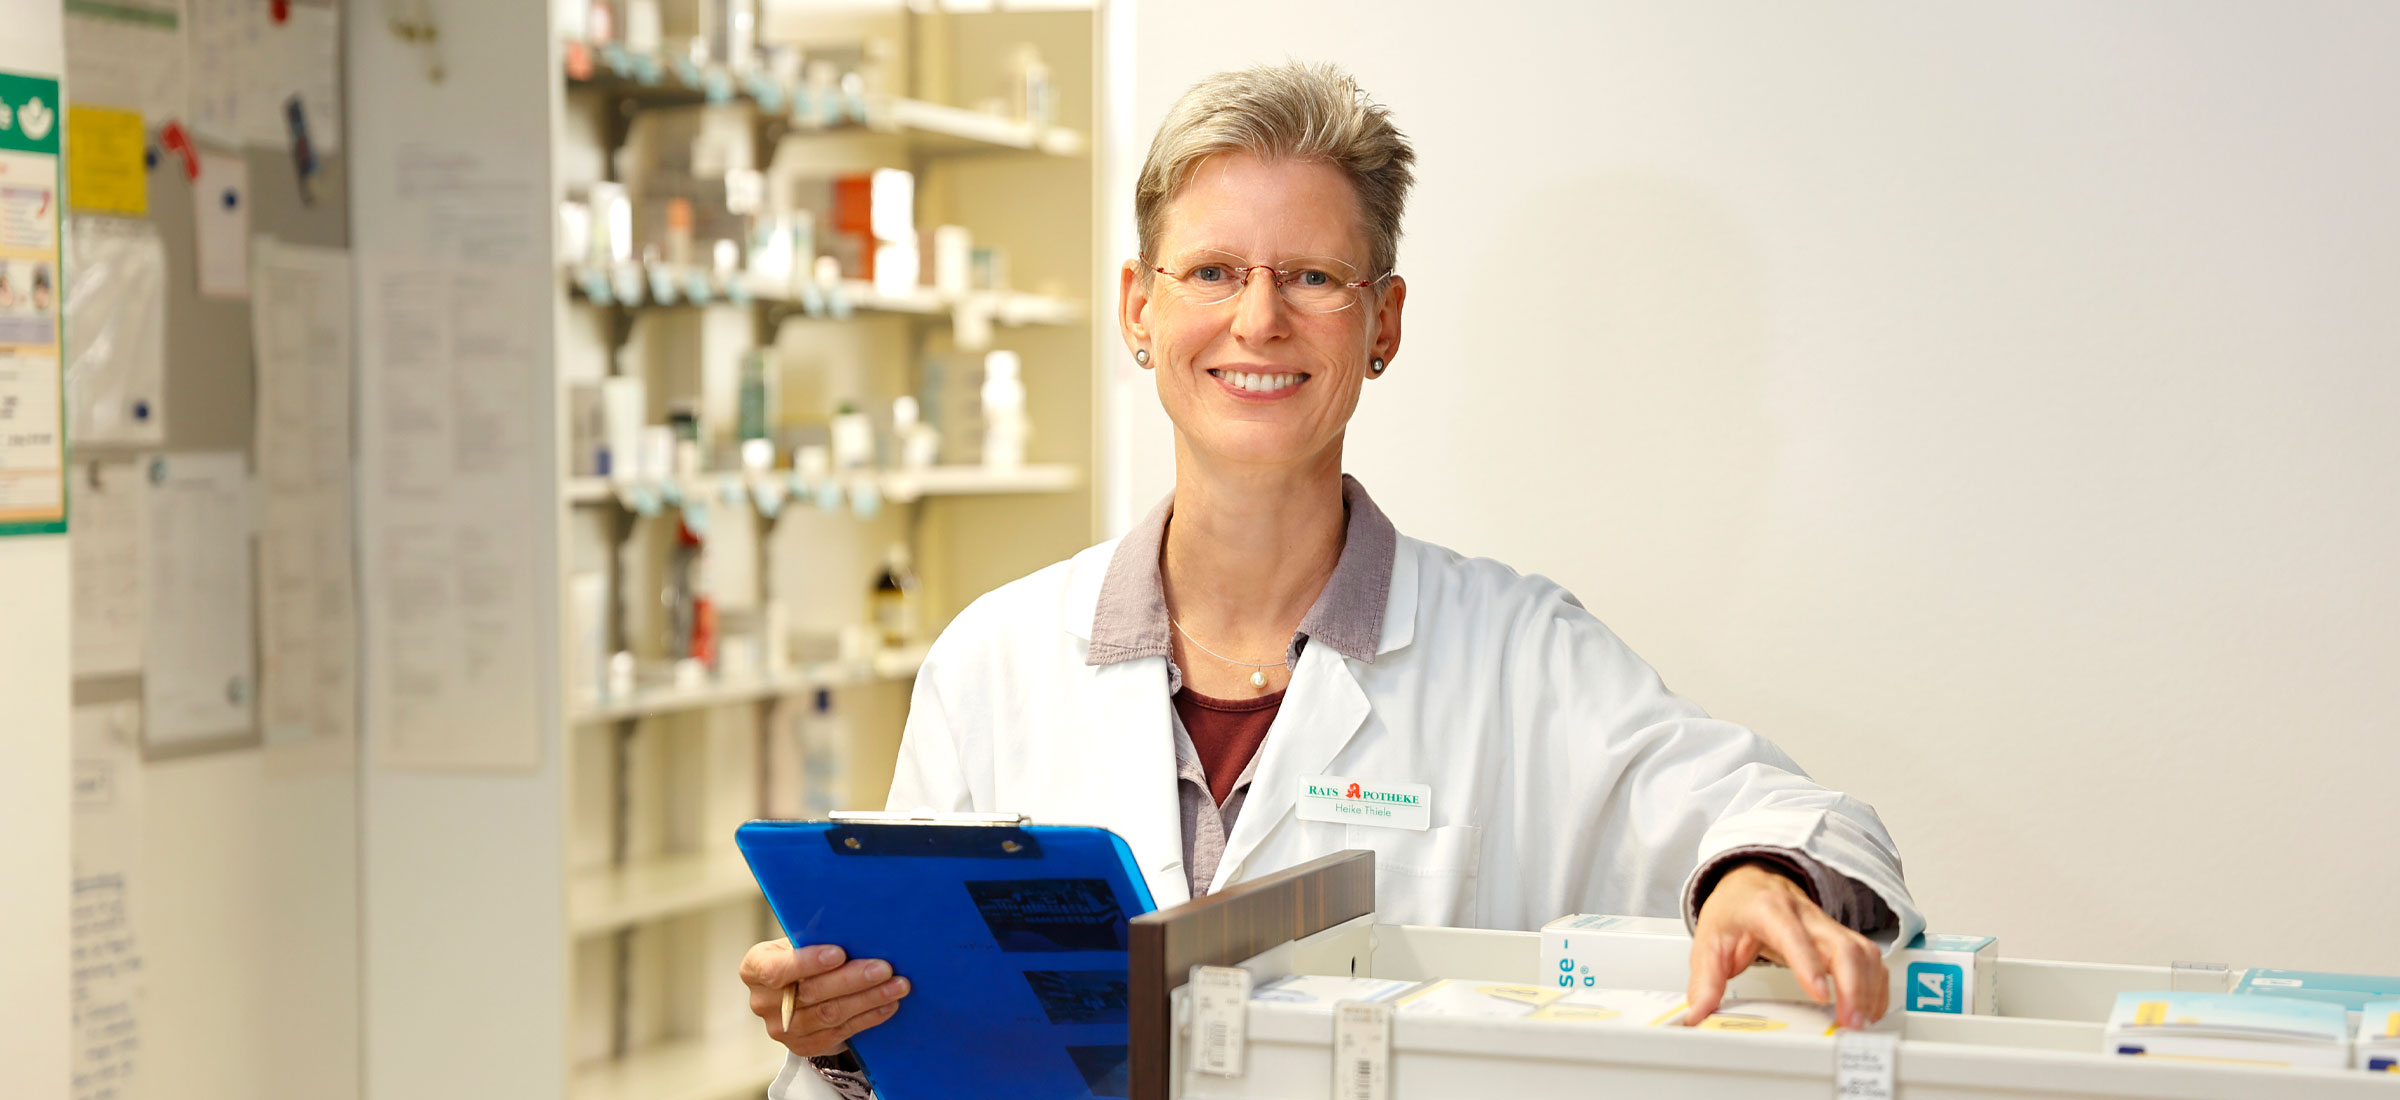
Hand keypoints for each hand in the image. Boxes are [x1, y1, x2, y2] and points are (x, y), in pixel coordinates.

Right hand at [739, 938, 910, 1057]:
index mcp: (755, 968)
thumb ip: (815, 937)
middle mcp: (762, 1002)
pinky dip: (868, 1017)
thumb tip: (858, 929)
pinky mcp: (803, 1046)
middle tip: (884, 968)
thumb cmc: (802, 954)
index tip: (840, 953)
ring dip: (868, 999)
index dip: (808, 962)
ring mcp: (782, 1029)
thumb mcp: (798, 941)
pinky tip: (888, 1005)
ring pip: (829, 1014)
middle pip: (810, 993)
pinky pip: (840, 1032)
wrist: (796, 989)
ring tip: (896, 986)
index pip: (776, 968)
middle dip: (852, 980)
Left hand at [1685, 862, 1888, 1027]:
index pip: (1792, 934)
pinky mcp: (1839, 935)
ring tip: (1860, 1021)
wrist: (1749, 881)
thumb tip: (1697, 1013)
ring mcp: (1826, 923)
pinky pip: (1868, 956)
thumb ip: (1704, 979)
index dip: (1809, 964)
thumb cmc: (1733, 908)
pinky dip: (1875, 983)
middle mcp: (1803, 914)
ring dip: (1868, 987)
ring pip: (1861, 949)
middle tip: (1849, 1021)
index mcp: (1767, 910)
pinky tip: (1870, 1007)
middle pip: (1841, 944)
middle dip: (1852, 985)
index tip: (1819, 994)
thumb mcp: (1709, 940)